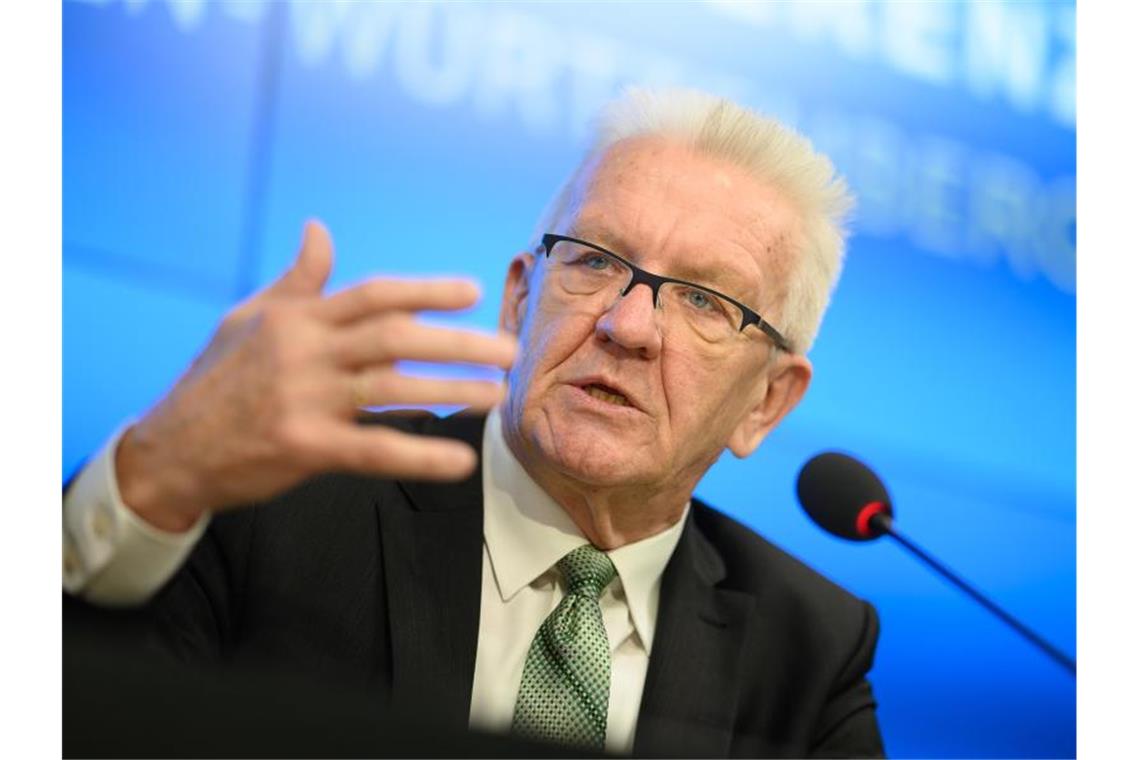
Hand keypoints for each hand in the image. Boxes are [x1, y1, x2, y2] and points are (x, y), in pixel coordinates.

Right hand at [114, 221, 516, 531]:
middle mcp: (304, 351)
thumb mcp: (249, 319)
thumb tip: (319, 229)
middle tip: (508, 349)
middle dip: (457, 341)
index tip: (472, 292)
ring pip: (392, 389)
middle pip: (394, 336)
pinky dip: (421, 455)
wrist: (169, 450)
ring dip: (451, 391)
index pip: (373, 294)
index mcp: (297, 318)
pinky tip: (460, 461)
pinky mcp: (303, 446)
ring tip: (495, 395)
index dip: (425, 291)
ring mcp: (303, 398)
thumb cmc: (216, 380)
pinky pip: (374, 450)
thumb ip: (298, 280)